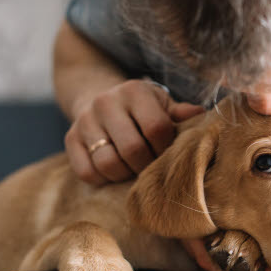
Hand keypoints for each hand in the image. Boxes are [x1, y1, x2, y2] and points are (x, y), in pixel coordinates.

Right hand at [65, 79, 203, 184]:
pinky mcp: (70, 139)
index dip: (165, 148)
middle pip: (132, 150)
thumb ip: (180, 113)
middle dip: (146, 166)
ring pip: (108, 164)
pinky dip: (103, 179)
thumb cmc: (141, 107)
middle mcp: (106, 102)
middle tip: (151, 168)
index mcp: (135, 91)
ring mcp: (84, 121)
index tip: (166, 152)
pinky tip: (114, 171)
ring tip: (133, 170)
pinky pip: (86, 172)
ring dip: (125, 175)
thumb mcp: (162, 104)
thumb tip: (200, 115)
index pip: (157, 128)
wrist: (97, 96)